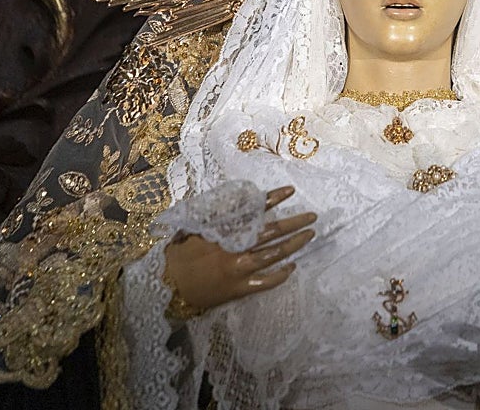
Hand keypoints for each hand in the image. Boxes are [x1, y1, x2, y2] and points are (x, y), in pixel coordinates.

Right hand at [163, 185, 315, 312]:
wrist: (167, 285)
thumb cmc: (178, 253)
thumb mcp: (194, 226)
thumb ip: (216, 214)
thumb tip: (239, 200)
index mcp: (223, 230)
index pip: (254, 210)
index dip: (273, 199)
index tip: (291, 190)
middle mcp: (235, 248)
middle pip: (272, 233)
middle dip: (294, 223)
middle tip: (312, 217)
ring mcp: (239, 270)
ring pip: (274, 255)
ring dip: (294, 244)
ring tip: (309, 235)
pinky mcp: (239, 289)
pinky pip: (266, 282)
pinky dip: (281, 274)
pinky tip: (293, 267)